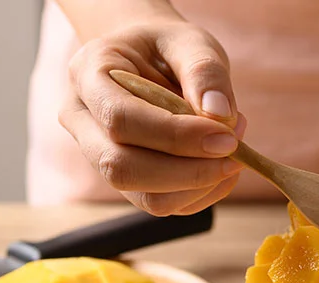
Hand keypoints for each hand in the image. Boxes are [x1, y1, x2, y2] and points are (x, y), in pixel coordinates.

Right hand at [59, 17, 245, 215]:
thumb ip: (205, 72)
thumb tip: (221, 117)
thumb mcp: (190, 42)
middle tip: (237, 155)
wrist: (153, 59)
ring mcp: (100, 156)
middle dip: (189, 171)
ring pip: (145, 197)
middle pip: (121, 168)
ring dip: (201, 186)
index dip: (176, 136)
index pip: (120, 120)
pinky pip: (165, 204)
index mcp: (87, 75)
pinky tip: (223, 167)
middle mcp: (82, 121)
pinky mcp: (128, 182)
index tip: (227, 138)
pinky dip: (203, 193)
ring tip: (235, 154)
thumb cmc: (168, 47)